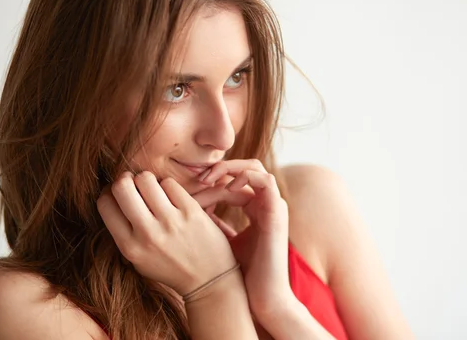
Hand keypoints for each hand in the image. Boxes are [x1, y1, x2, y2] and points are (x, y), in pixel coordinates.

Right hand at [96, 171, 236, 295]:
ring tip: (153, 190)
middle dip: (124, 180)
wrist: (208, 279)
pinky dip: (168, 186)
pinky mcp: (191, 211)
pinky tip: (172, 197)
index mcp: (129, 247)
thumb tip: (112, 195)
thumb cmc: (170, 267)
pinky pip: (169, 183)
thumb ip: (123, 232)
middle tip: (133, 184)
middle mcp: (147, 233)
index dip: (108, 192)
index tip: (117, 193)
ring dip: (147, 180)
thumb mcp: (138, 259)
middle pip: (121, 186)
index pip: (104, 204)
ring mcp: (170, 221)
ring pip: (145, 179)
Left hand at [191, 159, 291, 319]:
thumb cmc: (241, 275)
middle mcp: (265, 204)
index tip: (188, 190)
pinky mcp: (278, 212)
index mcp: (254, 208)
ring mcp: (274, 206)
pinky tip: (226, 189)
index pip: (232, 179)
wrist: (263, 298)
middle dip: (219, 168)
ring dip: (230, 169)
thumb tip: (187, 207)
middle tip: (198, 178)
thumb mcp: (219, 241)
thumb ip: (210, 223)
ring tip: (208, 180)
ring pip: (254, 168)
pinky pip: (266, 181)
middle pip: (244, 167)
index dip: (211, 180)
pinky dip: (246, 178)